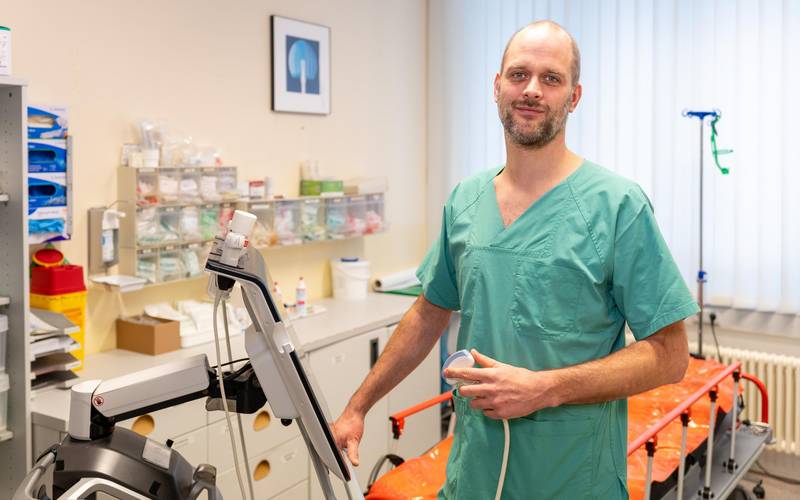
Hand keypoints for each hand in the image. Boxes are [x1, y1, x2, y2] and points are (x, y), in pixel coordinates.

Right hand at [331, 408, 364, 465]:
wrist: (354, 413)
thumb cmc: (353, 423)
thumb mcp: (354, 441)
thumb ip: (353, 453)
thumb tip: (354, 463)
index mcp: (332, 441)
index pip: (332, 458)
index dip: (336, 467)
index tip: (341, 472)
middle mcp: (328, 438)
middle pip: (328, 455)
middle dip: (333, 462)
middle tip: (338, 468)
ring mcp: (329, 436)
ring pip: (329, 450)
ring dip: (334, 455)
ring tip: (338, 459)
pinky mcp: (330, 434)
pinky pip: (331, 445)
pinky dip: (334, 449)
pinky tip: (339, 450)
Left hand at [444, 349, 558, 418]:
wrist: (538, 390)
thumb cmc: (521, 377)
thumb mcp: (502, 366)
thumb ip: (486, 361)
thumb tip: (473, 352)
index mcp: (491, 375)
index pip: (466, 373)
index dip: (454, 373)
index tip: (446, 373)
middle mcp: (490, 389)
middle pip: (466, 391)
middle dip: (464, 390)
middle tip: (467, 388)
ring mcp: (495, 402)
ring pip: (474, 404)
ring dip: (476, 400)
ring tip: (485, 396)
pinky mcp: (500, 413)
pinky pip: (486, 413)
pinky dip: (487, 409)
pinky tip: (494, 404)